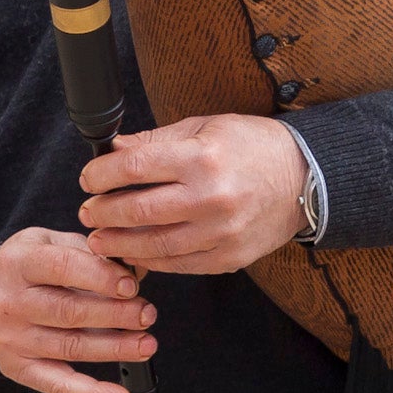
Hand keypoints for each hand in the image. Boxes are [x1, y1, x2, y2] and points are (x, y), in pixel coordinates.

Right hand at [0, 228, 155, 392]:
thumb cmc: (28, 265)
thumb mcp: (50, 242)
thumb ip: (90, 253)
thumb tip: (135, 275)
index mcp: (18, 262)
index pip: (63, 267)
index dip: (101, 277)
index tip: (132, 286)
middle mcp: (9, 302)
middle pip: (69, 312)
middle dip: (116, 315)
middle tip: (146, 314)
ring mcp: (12, 338)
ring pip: (70, 347)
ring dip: (115, 348)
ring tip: (146, 344)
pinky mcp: (17, 367)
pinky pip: (58, 385)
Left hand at [77, 113, 308, 275]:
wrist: (305, 178)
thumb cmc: (253, 146)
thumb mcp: (205, 128)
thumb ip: (156, 141)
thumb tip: (114, 149)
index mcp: (201, 158)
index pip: (135, 168)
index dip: (102, 175)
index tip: (89, 179)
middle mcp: (210, 197)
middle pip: (139, 210)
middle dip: (103, 212)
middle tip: (87, 212)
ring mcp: (221, 232)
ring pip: (155, 245)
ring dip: (120, 243)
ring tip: (100, 238)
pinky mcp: (229, 257)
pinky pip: (179, 264)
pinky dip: (152, 260)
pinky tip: (136, 252)